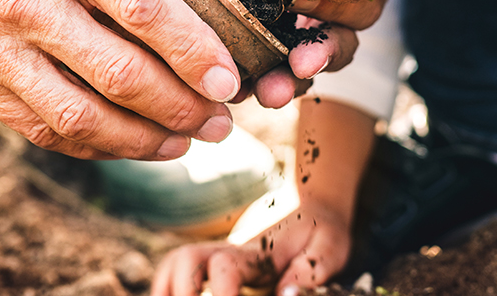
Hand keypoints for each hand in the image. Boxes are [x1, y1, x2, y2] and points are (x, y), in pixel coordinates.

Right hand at [0, 0, 243, 159]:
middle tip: (220, 121)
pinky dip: (94, 143)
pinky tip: (129, 142)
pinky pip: (42, 128)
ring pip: (81, 117)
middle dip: (182, 106)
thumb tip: (182, 21)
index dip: (193, 51)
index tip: (228, 78)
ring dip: (144, 140)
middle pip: (118, 73)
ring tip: (184, 141)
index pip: (141, 9)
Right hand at [151, 199, 352, 295]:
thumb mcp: (330, 248)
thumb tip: (285, 295)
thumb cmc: (321, 232)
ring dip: (166, 289)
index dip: (222, 294)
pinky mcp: (212, 268)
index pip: (225, 267)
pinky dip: (166, 289)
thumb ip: (310, 271)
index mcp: (257, 252)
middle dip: (182, 291)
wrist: (312, 208)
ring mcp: (216, 259)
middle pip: (185, 259)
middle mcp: (228, 252)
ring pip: (174, 264)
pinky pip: (176, 273)